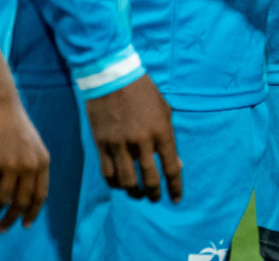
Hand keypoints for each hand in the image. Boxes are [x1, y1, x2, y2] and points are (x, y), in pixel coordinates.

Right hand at [0, 91, 49, 231]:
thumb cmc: (13, 123)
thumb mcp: (32, 145)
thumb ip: (31, 166)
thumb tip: (23, 191)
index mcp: (42, 161)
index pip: (40, 195)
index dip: (32, 213)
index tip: (24, 224)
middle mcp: (29, 166)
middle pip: (21, 202)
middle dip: (11, 219)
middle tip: (1, 228)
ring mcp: (10, 165)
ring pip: (2, 201)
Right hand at [84, 73, 182, 203]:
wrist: (113, 78)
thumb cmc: (144, 92)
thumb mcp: (164, 111)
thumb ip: (169, 139)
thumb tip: (176, 164)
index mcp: (162, 131)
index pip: (171, 167)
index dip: (175, 187)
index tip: (175, 199)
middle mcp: (141, 141)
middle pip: (149, 178)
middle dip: (154, 193)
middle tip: (155, 198)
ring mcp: (120, 144)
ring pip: (126, 180)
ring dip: (133, 191)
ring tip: (137, 193)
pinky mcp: (102, 144)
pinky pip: (107, 172)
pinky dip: (114, 183)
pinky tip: (119, 184)